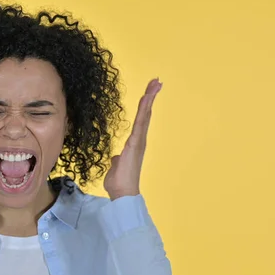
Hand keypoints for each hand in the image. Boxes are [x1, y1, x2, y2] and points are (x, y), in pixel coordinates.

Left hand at [104, 78, 161, 199]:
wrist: (122, 193)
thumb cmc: (119, 182)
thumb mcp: (116, 167)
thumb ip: (118, 160)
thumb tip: (117, 158)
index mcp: (135, 144)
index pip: (141, 120)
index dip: (145, 106)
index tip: (150, 91)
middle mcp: (140, 140)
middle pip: (146, 114)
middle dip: (151, 97)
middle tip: (157, 81)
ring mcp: (139, 141)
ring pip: (145, 115)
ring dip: (150, 98)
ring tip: (155, 83)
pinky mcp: (135, 143)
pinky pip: (140, 123)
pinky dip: (144, 110)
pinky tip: (147, 98)